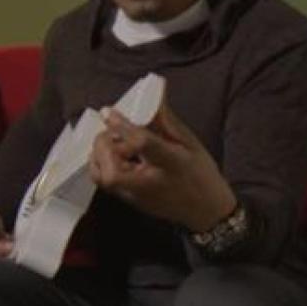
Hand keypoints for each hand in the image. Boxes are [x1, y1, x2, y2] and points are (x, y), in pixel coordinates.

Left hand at [88, 101, 236, 231]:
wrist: (206, 210)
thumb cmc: (201, 175)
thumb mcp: (189, 143)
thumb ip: (165, 120)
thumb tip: (154, 95)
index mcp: (172, 164)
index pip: (142, 144)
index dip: (122, 126)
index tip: (108, 112)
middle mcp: (150, 183)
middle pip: (113, 167)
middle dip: (105, 144)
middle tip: (113, 131)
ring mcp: (137, 197)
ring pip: (102, 176)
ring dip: (100, 154)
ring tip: (113, 143)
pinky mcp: (129, 202)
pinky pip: (103, 181)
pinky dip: (101, 164)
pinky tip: (113, 155)